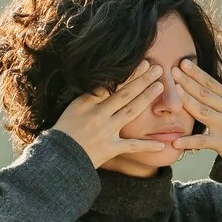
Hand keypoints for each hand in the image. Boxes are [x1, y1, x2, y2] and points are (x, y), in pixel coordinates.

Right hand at [50, 63, 167, 168]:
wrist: (58, 158)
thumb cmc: (65, 131)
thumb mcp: (74, 108)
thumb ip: (90, 96)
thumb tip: (107, 82)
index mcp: (87, 102)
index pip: (111, 84)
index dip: (129, 73)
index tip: (142, 63)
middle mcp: (98, 114)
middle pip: (124, 93)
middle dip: (142, 80)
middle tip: (157, 68)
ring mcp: (105, 131)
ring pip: (130, 112)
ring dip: (146, 98)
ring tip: (160, 87)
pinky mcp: (110, 149)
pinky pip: (132, 146)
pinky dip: (147, 145)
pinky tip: (163, 143)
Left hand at [171, 59, 221, 156]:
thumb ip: (212, 92)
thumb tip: (189, 72)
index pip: (211, 83)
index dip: (196, 72)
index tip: (182, 63)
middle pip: (205, 95)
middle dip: (188, 82)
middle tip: (173, 72)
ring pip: (203, 113)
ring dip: (188, 101)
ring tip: (175, 92)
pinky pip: (203, 141)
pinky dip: (189, 141)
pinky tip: (176, 141)